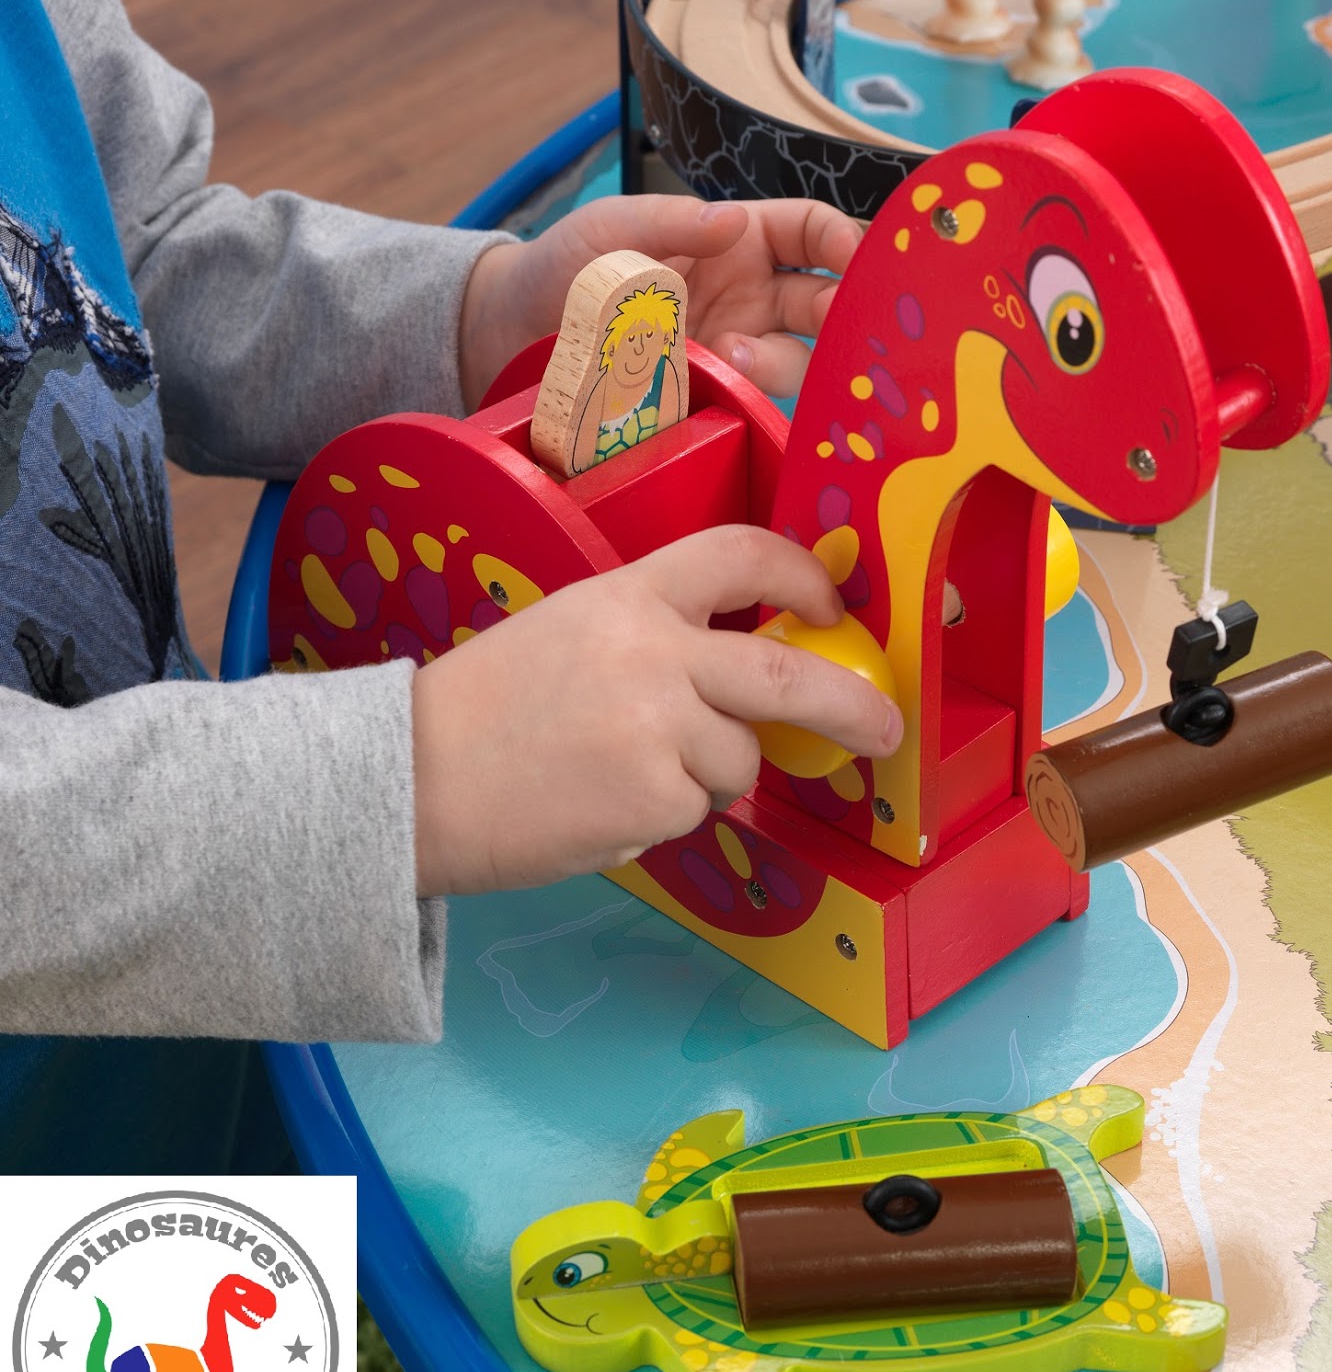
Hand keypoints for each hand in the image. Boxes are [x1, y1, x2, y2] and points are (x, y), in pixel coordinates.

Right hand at [410, 527, 903, 896]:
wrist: (406, 779)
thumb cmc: (483, 710)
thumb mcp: (570, 633)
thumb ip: (655, 638)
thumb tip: (743, 675)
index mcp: (628, 594)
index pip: (740, 554)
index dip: (802, 576)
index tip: (832, 606)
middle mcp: (653, 652)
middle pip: (785, 671)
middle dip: (851, 705)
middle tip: (885, 728)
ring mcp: (657, 727)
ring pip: (739, 761)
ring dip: (706, 776)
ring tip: (621, 774)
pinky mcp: (652, 798)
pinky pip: (697, 811)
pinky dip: (663, 816)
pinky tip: (600, 805)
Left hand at [458, 195, 861, 408]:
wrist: (511, 336)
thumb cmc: (563, 267)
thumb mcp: (611, 228)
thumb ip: (672, 221)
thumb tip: (734, 222)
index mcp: (736, 241)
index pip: (810, 233)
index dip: (842, 241)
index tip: (856, 259)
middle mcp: (747, 298)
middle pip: (823, 303)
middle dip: (840, 312)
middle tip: (833, 323)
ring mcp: (732, 352)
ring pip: (796, 361)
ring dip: (780, 361)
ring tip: (731, 356)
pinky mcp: (710, 400)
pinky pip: (754, 404)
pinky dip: (753, 399)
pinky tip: (725, 388)